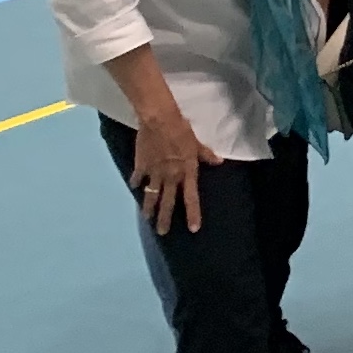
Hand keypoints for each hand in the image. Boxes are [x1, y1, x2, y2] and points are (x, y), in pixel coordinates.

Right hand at [130, 103, 219, 234]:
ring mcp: (154, 172)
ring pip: (151, 195)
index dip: (193, 214)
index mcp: (187, 172)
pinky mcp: (141, 165)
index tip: (193, 229)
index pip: (191, 198)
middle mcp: (170, 176)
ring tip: (146, 218)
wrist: (159, 120)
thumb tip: (219, 162)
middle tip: (162, 232)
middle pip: (168, 202)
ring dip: (148, 208)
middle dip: (165, 219)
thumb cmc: (181, 129)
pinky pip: (138, 177)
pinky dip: (136, 182)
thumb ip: (206, 154)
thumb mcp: (197, 143)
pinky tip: (134, 187)